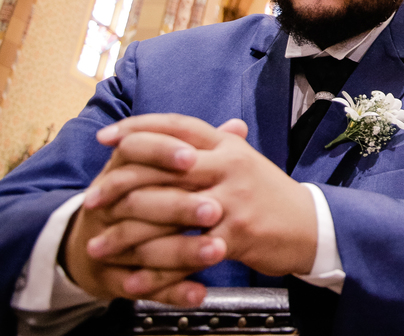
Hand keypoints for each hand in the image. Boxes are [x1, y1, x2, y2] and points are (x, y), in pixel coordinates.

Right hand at [63, 131, 226, 303]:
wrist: (90, 246)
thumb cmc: (137, 198)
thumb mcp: (161, 169)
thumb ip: (199, 149)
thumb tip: (237, 126)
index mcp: (121, 170)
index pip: (135, 151)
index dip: (164, 153)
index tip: (193, 157)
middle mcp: (109, 205)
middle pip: (141, 201)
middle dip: (180, 206)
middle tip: (215, 210)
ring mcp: (106, 242)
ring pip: (144, 246)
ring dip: (183, 250)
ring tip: (218, 251)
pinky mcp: (112, 278)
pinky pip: (141, 286)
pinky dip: (172, 290)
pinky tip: (199, 293)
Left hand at [87, 115, 318, 277]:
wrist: (311, 226)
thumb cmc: (271, 195)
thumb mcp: (244, 161)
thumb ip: (212, 145)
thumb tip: (177, 131)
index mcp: (228, 145)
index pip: (177, 125)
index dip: (139, 128)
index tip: (106, 138)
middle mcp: (229, 165)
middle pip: (163, 165)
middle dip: (120, 183)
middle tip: (90, 200)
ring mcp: (232, 199)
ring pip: (166, 211)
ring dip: (127, 233)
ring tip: (98, 246)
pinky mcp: (235, 234)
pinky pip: (185, 253)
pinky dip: (155, 271)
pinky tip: (132, 279)